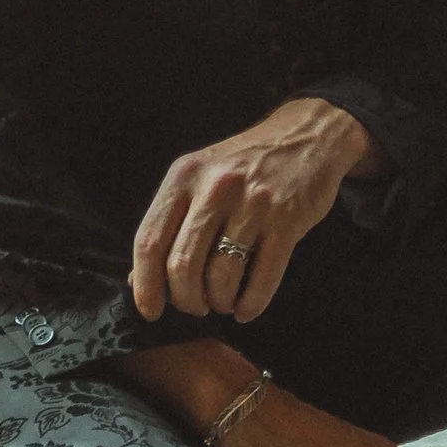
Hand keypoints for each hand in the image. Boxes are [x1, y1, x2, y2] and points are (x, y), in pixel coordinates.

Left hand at [129, 96, 381, 324]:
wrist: (307, 135)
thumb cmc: (246, 164)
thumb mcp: (199, 177)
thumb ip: (170, 223)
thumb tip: (139, 280)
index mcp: (184, 176)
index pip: (149, 240)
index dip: (145, 285)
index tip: (150, 310)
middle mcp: (215, 187)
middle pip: (183, 264)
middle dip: (186, 299)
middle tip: (196, 306)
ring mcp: (253, 203)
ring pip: (221, 275)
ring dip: (220, 301)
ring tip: (223, 302)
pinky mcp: (287, 219)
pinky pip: (263, 278)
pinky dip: (251, 304)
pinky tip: (246, 308)